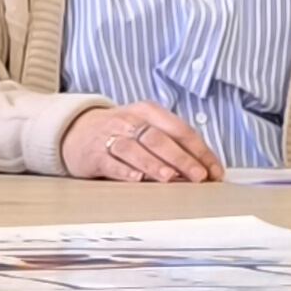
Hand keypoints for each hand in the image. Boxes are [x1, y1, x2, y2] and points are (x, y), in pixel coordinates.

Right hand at [62, 103, 220, 182]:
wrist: (76, 131)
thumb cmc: (120, 133)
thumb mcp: (145, 128)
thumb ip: (171, 144)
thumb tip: (203, 169)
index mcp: (149, 112)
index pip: (180, 129)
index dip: (199, 150)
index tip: (214, 170)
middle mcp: (130, 121)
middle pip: (159, 138)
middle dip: (181, 158)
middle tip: (198, 176)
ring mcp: (111, 136)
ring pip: (135, 148)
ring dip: (154, 163)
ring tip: (170, 177)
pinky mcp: (95, 154)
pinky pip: (111, 161)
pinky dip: (124, 170)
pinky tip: (136, 178)